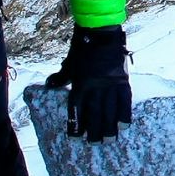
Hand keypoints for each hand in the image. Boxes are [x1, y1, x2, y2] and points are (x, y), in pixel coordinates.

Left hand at [44, 25, 132, 142]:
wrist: (101, 31)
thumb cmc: (83, 46)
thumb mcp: (70, 62)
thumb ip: (62, 76)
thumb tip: (50, 85)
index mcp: (81, 81)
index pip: (78, 107)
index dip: (77, 122)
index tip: (76, 137)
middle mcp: (95, 85)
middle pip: (94, 112)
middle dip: (94, 129)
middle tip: (94, 144)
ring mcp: (110, 83)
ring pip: (110, 109)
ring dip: (109, 126)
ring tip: (109, 140)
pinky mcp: (122, 79)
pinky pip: (124, 99)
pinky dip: (124, 112)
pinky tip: (124, 125)